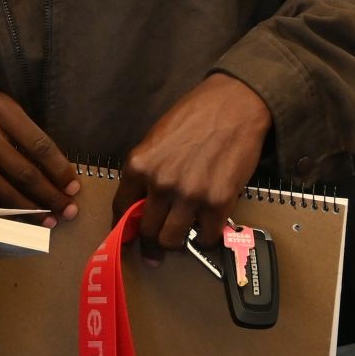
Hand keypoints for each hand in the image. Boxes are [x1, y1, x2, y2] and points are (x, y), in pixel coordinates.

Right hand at [0, 84, 79, 223]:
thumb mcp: (4, 106)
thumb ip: (26, 134)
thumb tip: (55, 173)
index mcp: (0, 109)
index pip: (39, 146)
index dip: (60, 171)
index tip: (74, 187)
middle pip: (24, 173)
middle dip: (50, 196)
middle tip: (68, 210)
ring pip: (2, 191)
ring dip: (30, 210)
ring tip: (49, 220)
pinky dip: (3, 213)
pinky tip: (19, 220)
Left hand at [115, 74, 271, 260]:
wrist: (233, 106)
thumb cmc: (195, 116)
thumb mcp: (156, 140)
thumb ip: (146, 171)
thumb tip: (141, 203)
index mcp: (139, 165)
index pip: (121, 209)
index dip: (124, 228)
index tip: (128, 237)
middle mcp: (160, 183)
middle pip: (147, 231)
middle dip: (150, 243)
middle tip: (156, 250)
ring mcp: (189, 195)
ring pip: (173, 240)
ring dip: (177, 243)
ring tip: (183, 237)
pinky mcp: (218, 202)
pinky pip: (206, 237)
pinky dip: (205, 238)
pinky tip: (206, 230)